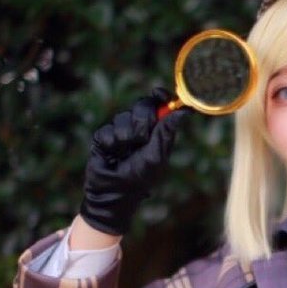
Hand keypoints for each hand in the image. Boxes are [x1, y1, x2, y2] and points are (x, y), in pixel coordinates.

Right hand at [79, 89, 183, 234]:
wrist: (112, 193)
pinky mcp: (103, 136)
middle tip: (141, 138)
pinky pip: (108, 129)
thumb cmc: (138, 179)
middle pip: (142, 105)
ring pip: (124, 116)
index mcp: (156, 132)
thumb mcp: (156, 156)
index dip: (160, 97)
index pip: (159, 106)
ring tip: (125, 153)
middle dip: (142, 119)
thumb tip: (183, 112)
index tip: (158, 94)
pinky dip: (111, 142)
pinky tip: (112, 154)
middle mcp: (139, 129)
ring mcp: (120, 131)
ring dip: (126, 136)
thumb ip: (166, 133)